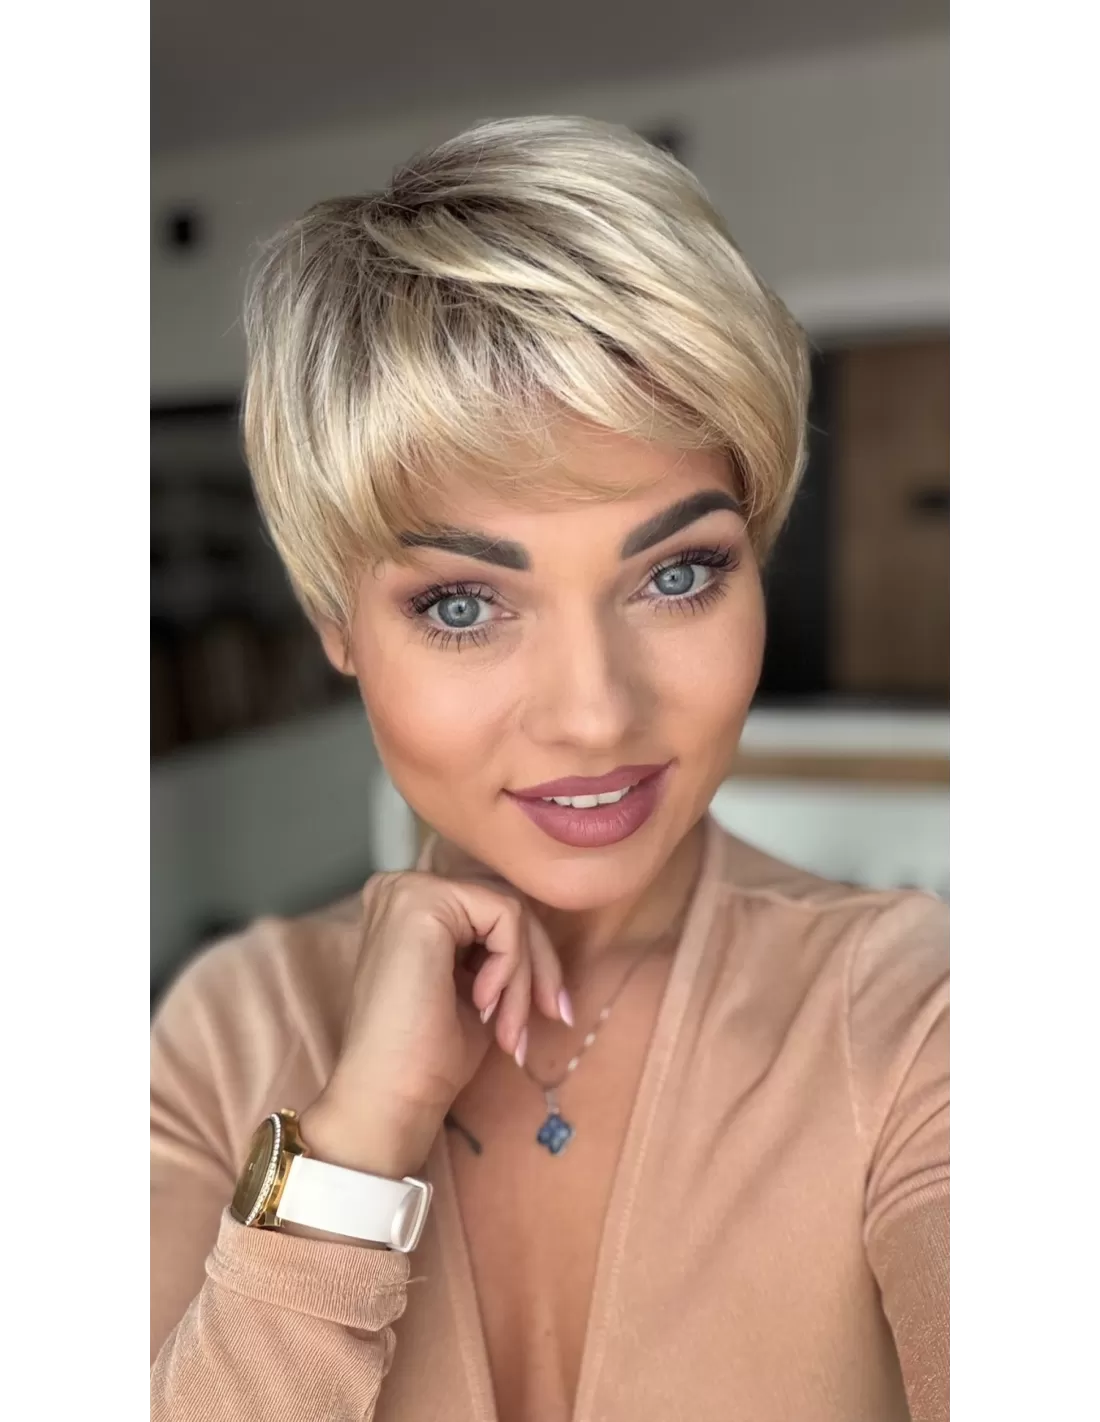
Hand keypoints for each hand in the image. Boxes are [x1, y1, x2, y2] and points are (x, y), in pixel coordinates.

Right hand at [300, 865, 567, 1176]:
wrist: (391, 1096)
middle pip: (506, 907)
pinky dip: (512, 966)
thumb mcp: (476, 989)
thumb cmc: (428, 1056)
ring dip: (524, 978)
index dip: (531, 962)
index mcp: (408, 908)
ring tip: (509, 1029)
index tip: (552, 1012)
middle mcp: (402, 888)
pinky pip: (505, 916)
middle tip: (554, 1016)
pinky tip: (483, 1003)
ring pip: (510, 912)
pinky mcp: (422, 900)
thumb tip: (546, 944)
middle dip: (539, 967)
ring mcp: (409, 890)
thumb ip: (498, 953)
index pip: (493, 913)